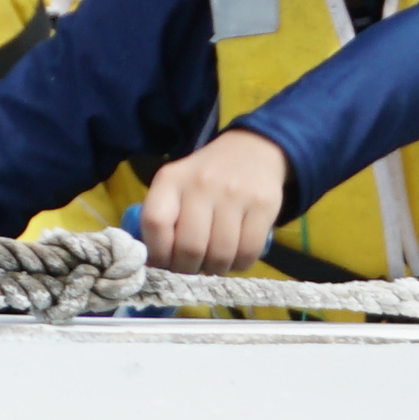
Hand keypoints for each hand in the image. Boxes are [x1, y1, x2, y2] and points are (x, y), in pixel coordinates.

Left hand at [138, 126, 291, 273]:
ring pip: (220, 255)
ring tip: (213, 264)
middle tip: (191, 268)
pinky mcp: (263, 205)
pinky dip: (239, 265)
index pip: (155, 223)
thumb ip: (162, 219)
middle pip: (190, 246)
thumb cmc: (206, 177)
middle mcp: (202, 184)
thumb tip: (155, 265)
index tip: (163, 263)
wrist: (251, 149)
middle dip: (188, 269)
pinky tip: (234, 259)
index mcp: (172, 179)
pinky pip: (248, 252)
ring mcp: (235, 194)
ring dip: (214, 269)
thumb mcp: (176, 185)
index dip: (157, 253)